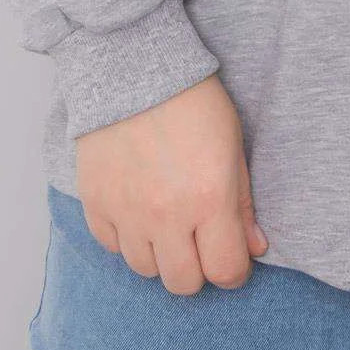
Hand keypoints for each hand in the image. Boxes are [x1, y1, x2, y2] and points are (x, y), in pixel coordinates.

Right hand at [73, 73, 268, 292]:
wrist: (133, 65)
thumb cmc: (192, 100)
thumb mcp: (232, 145)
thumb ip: (243, 203)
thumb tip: (254, 248)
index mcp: (208, 199)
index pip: (225, 271)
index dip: (233, 269)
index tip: (232, 254)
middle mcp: (166, 215)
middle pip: (183, 283)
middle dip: (198, 268)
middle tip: (200, 239)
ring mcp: (126, 213)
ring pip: (146, 270)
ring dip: (161, 254)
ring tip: (167, 220)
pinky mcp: (96, 204)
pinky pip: (112, 248)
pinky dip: (127, 238)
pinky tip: (138, 209)